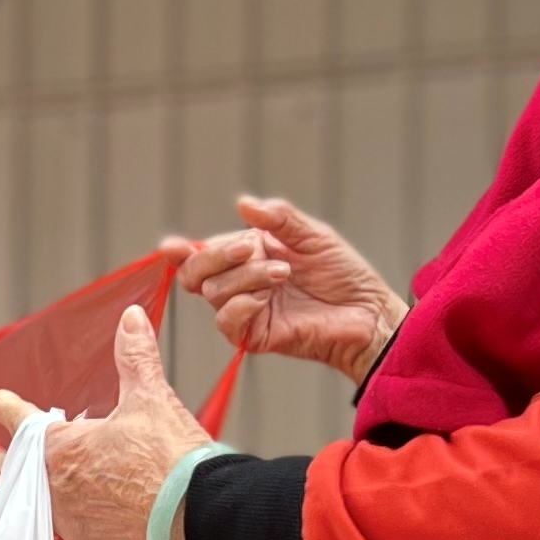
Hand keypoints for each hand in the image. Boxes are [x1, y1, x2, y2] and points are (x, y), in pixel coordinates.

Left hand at [0, 305, 204, 539]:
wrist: (198, 515)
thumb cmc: (171, 457)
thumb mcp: (151, 399)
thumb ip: (134, 357)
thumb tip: (129, 317)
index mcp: (61, 448)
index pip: (23, 422)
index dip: (9, 407)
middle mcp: (55, 490)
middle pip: (8, 473)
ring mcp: (70, 527)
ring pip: (40, 511)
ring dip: (31, 500)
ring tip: (22, 498)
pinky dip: (83, 529)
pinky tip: (88, 526)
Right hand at [165, 192, 404, 381]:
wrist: (368, 313)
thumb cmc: (345, 274)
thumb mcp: (312, 234)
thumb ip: (278, 218)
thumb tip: (242, 203)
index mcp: (248, 256)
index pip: (203, 252)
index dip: (182, 250)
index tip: (171, 246)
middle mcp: (241, 283)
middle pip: (196, 273)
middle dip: (215, 256)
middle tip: (250, 248)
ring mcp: (246, 311)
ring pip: (213, 292)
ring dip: (245, 277)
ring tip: (283, 274)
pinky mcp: (254, 336)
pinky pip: (227, 321)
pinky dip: (242, 304)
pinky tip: (267, 297)